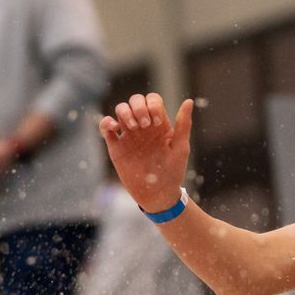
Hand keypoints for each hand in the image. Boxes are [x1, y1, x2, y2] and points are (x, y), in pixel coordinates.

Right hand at [99, 92, 192, 212]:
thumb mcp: (180, 147)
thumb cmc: (172, 172)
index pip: (152, 100)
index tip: (157, 122)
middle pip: (135, 101)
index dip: (153, 105)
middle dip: (138, 107)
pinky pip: (105, 127)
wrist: (157, 194)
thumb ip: (183, 124)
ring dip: (125, 112)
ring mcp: (128, 135)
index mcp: (159, 124)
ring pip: (120, 110)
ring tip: (133, 127)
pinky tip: (114, 127)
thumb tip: (189, 101)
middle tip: (144, 125)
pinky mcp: (116, 146)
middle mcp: (143, 126)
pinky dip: (106, 122)